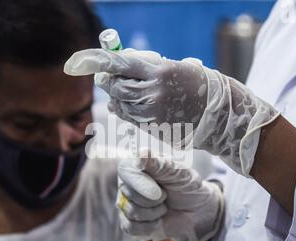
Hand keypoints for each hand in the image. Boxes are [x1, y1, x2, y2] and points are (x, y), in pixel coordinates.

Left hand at [65, 48, 279, 175]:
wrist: (216, 113)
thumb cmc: (195, 83)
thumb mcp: (173, 66)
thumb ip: (145, 65)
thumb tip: (117, 64)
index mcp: (160, 72)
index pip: (121, 64)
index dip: (98, 61)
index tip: (79, 60)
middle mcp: (153, 93)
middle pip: (116, 86)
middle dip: (106, 80)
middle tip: (104, 76)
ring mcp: (151, 112)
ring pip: (119, 102)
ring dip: (114, 95)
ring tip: (117, 91)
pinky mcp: (151, 126)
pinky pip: (127, 116)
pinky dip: (121, 108)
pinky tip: (124, 104)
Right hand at [116, 151, 223, 240]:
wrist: (196, 210)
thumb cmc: (186, 186)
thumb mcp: (179, 172)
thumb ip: (160, 164)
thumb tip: (141, 153)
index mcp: (137, 164)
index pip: (126, 170)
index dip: (140, 184)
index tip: (159, 193)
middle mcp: (127, 182)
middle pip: (128, 194)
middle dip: (153, 200)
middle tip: (166, 195)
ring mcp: (126, 202)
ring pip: (130, 211)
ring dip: (153, 213)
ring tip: (164, 206)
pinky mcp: (128, 222)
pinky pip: (129, 227)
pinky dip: (148, 226)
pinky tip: (158, 220)